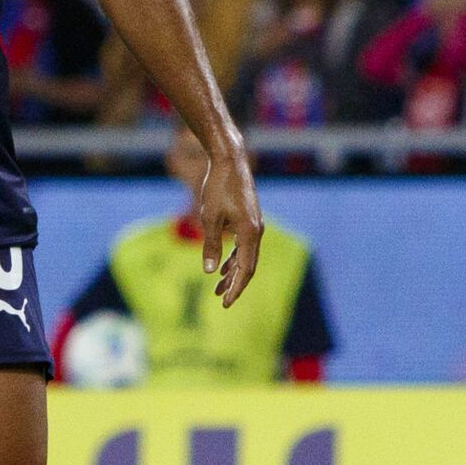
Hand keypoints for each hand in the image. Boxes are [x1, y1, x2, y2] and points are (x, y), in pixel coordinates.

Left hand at [196, 133, 264, 304]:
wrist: (229, 161)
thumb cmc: (217, 187)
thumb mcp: (209, 218)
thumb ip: (211, 245)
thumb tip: (210, 272)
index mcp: (250, 233)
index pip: (245, 269)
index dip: (236, 288)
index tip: (226, 304)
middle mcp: (256, 231)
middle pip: (248, 266)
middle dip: (235, 284)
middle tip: (221, 301)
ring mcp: (254, 224)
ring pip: (246, 256)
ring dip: (233, 272)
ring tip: (218, 287)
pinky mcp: (249, 219)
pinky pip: (244, 245)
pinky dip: (234, 257)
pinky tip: (223, 266)